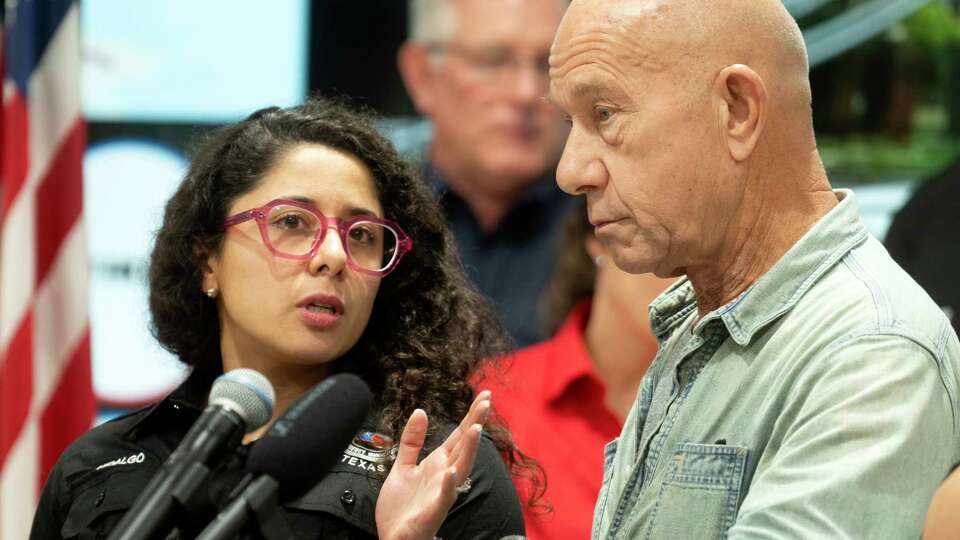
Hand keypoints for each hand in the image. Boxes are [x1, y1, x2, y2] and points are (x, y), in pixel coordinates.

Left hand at [375, 391, 491, 539]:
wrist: (394, 539)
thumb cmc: (401, 507)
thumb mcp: (403, 466)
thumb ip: (412, 441)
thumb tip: (421, 411)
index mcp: (438, 463)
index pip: (458, 435)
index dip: (471, 415)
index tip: (484, 395)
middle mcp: (445, 475)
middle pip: (464, 446)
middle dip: (475, 423)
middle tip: (486, 402)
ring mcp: (441, 492)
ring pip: (460, 468)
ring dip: (468, 449)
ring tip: (475, 428)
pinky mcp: (433, 510)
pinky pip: (444, 496)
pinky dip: (449, 484)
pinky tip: (451, 471)